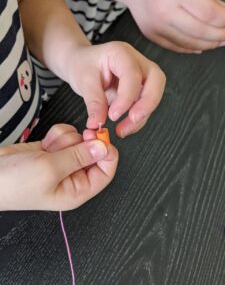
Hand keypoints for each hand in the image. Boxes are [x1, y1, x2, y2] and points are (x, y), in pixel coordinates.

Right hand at [0, 124, 117, 210]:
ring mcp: (63, 161)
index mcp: (78, 190)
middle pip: (93, 152)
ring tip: (48, 149)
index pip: (106, 171)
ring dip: (65, 139)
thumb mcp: (51, 170)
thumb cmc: (16, 183)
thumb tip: (104, 147)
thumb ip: (79, 156)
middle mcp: (73, 176)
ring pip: (79, 140)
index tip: (100, 138)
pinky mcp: (54, 150)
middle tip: (67, 144)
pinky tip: (44, 144)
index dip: (107, 154)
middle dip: (80, 144)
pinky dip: (56, 135)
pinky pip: (66, 135)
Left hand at [66, 42, 165, 137]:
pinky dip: (137, 119)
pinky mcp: (140, 89)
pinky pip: (145, 105)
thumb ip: (93, 102)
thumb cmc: (82, 65)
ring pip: (153, 95)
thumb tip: (98, 123)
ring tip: (122, 130)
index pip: (132, 75)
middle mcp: (137, 61)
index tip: (112, 116)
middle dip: (147, 104)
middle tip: (133, 120)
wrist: (81, 63)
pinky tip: (124, 128)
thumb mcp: (83, 81)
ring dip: (141, 116)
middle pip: (156, 80)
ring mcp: (141, 75)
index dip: (126, 98)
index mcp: (121, 53)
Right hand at [126, 0, 224, 52]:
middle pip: (200, 32)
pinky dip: (191, 48)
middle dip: (220, 36)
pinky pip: (176, 47)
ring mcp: (156, 27)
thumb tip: (224, 19)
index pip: (209, 14)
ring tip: (219, 41)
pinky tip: (201, 46)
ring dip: (208, 44)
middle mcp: (164, 12)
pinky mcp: (152, 35)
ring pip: (189, 44)